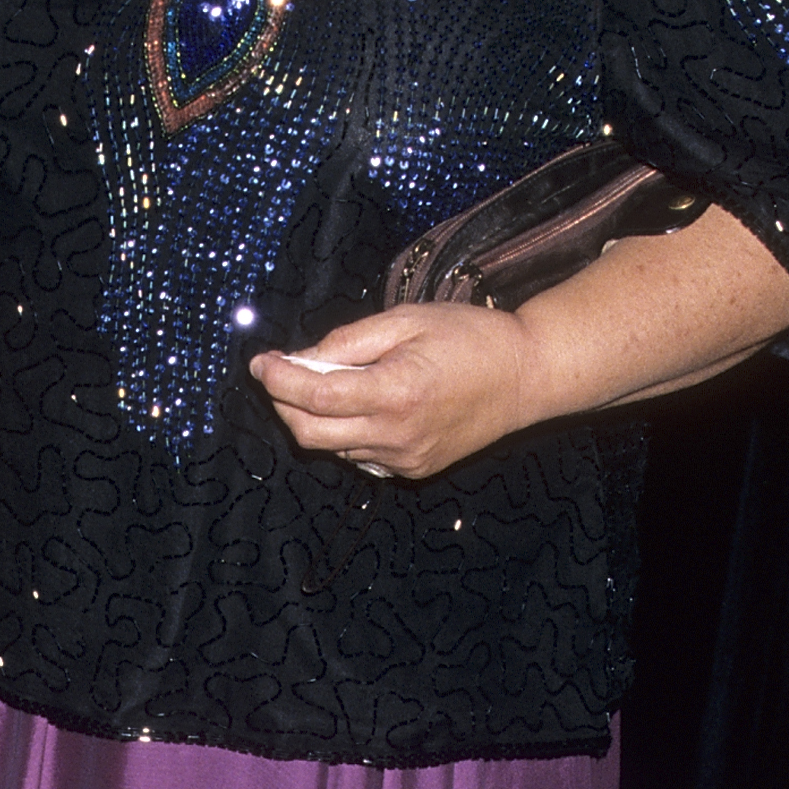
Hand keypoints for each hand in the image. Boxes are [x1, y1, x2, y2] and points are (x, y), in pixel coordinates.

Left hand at [250, 303, 535, 479]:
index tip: (261, 361)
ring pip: (333, 448)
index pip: (314, 395)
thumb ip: (350, 340)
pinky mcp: (413, 468)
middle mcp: (396, 435)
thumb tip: (302, 357)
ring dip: (316, 418)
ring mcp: (405, 458)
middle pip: (310, 434)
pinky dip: (346, 432)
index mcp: (395, 392)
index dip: (278, 379)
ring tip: (332, 382)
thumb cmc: (472, 339)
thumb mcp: (408, 320)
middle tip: (280, 374)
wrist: (526, 377)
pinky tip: (362, 406)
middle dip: (284, 404)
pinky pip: (360, 455)